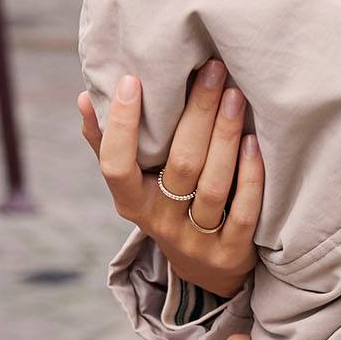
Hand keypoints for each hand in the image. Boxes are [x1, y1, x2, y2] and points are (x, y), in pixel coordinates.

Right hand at [76, 62, 263, 298]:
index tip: (131, 80)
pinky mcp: (231, 252)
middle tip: (212, 68)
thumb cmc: (166, 207)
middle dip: (197, 113)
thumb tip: (86, 97)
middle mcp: (160, 221)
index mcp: (130, 201)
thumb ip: (108, 145)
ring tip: (235, 96)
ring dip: (225, 137)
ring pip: (211, 186)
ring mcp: (196, 240)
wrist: (206, 271)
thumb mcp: (134, 185)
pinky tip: (253, 142)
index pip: (116, 165)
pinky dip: (249, 176)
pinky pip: (242, 212)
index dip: (120, 126)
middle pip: (180, 165)